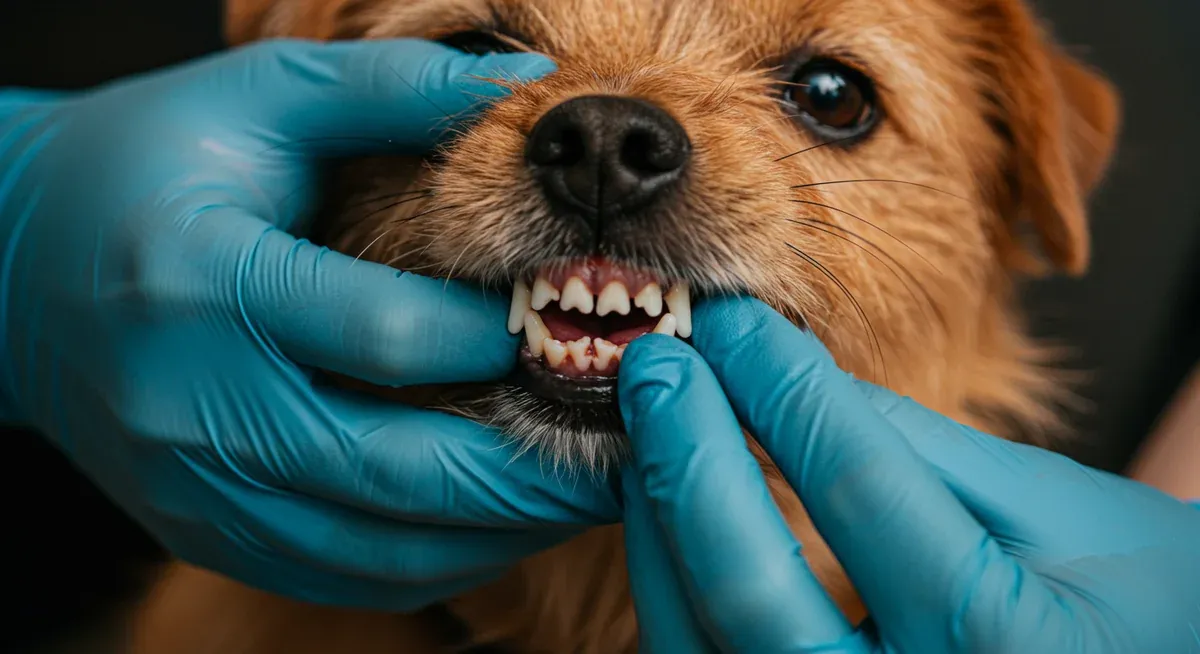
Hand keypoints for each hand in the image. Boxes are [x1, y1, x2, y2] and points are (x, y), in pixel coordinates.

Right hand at [0, 39, 618, 609]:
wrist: (16, 271)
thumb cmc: (150, 166)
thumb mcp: (255, 99)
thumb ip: (387, 89)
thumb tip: (524, 82)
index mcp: (201, 282)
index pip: (383, 333)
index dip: (497, 336)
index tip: (575, 321)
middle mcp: (192, 405)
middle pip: (398, 471)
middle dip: (534, 466)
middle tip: (630, 442)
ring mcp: (195, 488)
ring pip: (384, 547)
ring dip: (504, 528)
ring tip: (590, 492)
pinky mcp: (207, 531)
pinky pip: (347, 574)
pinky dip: (442, 559)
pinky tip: (504, 520)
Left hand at [618, 296, 1199, 652]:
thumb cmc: (1131, 598)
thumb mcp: (1056, 508)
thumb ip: (921, 446)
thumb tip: (790, 378)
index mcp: (1002, 641)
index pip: (858, 484)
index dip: (781, 385)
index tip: (734, 321)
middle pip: (749, 582)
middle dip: (688, 450)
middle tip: (658, 362)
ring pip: (699, 640)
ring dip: (660, 518)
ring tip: (651, 425)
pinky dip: (670, 586)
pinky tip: (667, 510)